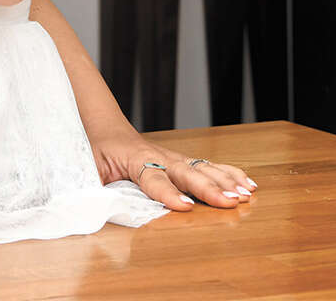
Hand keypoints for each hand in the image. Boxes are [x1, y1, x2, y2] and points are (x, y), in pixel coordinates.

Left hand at [93, 131, 256, 210]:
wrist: (103, 127)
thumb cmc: (94, 149)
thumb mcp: (87, 169)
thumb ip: (96, 188)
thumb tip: (100, 208)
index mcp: (132, 159)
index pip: (152, 178)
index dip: (168, 194)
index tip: (185, 207)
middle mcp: (157, 155)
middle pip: (186, 173)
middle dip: (209, 188)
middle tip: (230, 202)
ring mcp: (172, 156)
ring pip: (201, 168)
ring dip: (226, 181)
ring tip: (246, 195)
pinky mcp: (181, 160)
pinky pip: (207, 166)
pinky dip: (229, 173)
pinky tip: (248, 183)